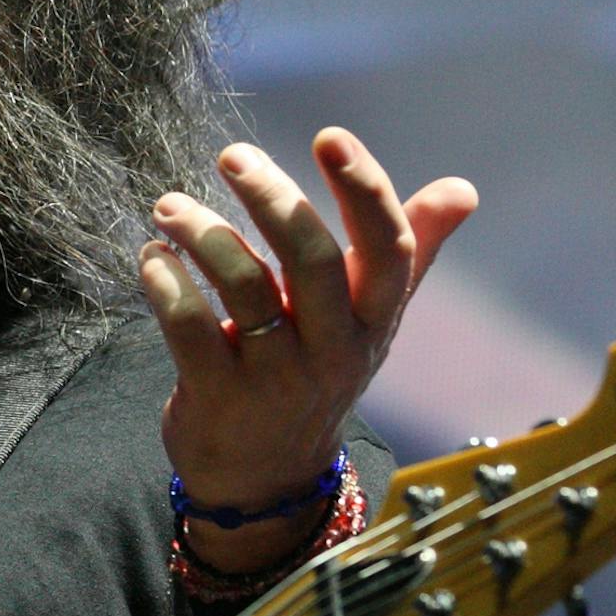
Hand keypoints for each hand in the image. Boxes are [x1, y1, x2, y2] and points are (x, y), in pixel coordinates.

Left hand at [136, 127, 475, 570]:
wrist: (267, 480)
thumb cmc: (316, 375)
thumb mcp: (367, 322)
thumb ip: (408, 253)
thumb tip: (463, 190)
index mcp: (373, 320)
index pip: (388, 249)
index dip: (365, 189)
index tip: (329, 135)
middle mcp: (333, 348)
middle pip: (314, 259)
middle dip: (272, 199)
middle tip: (232, 156)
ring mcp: (276, 377)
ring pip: (245, 288)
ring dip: (203, 233)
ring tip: (168, 207)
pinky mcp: (219, 398)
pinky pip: (190, 329)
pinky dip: (166, 283)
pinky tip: (152, 257)